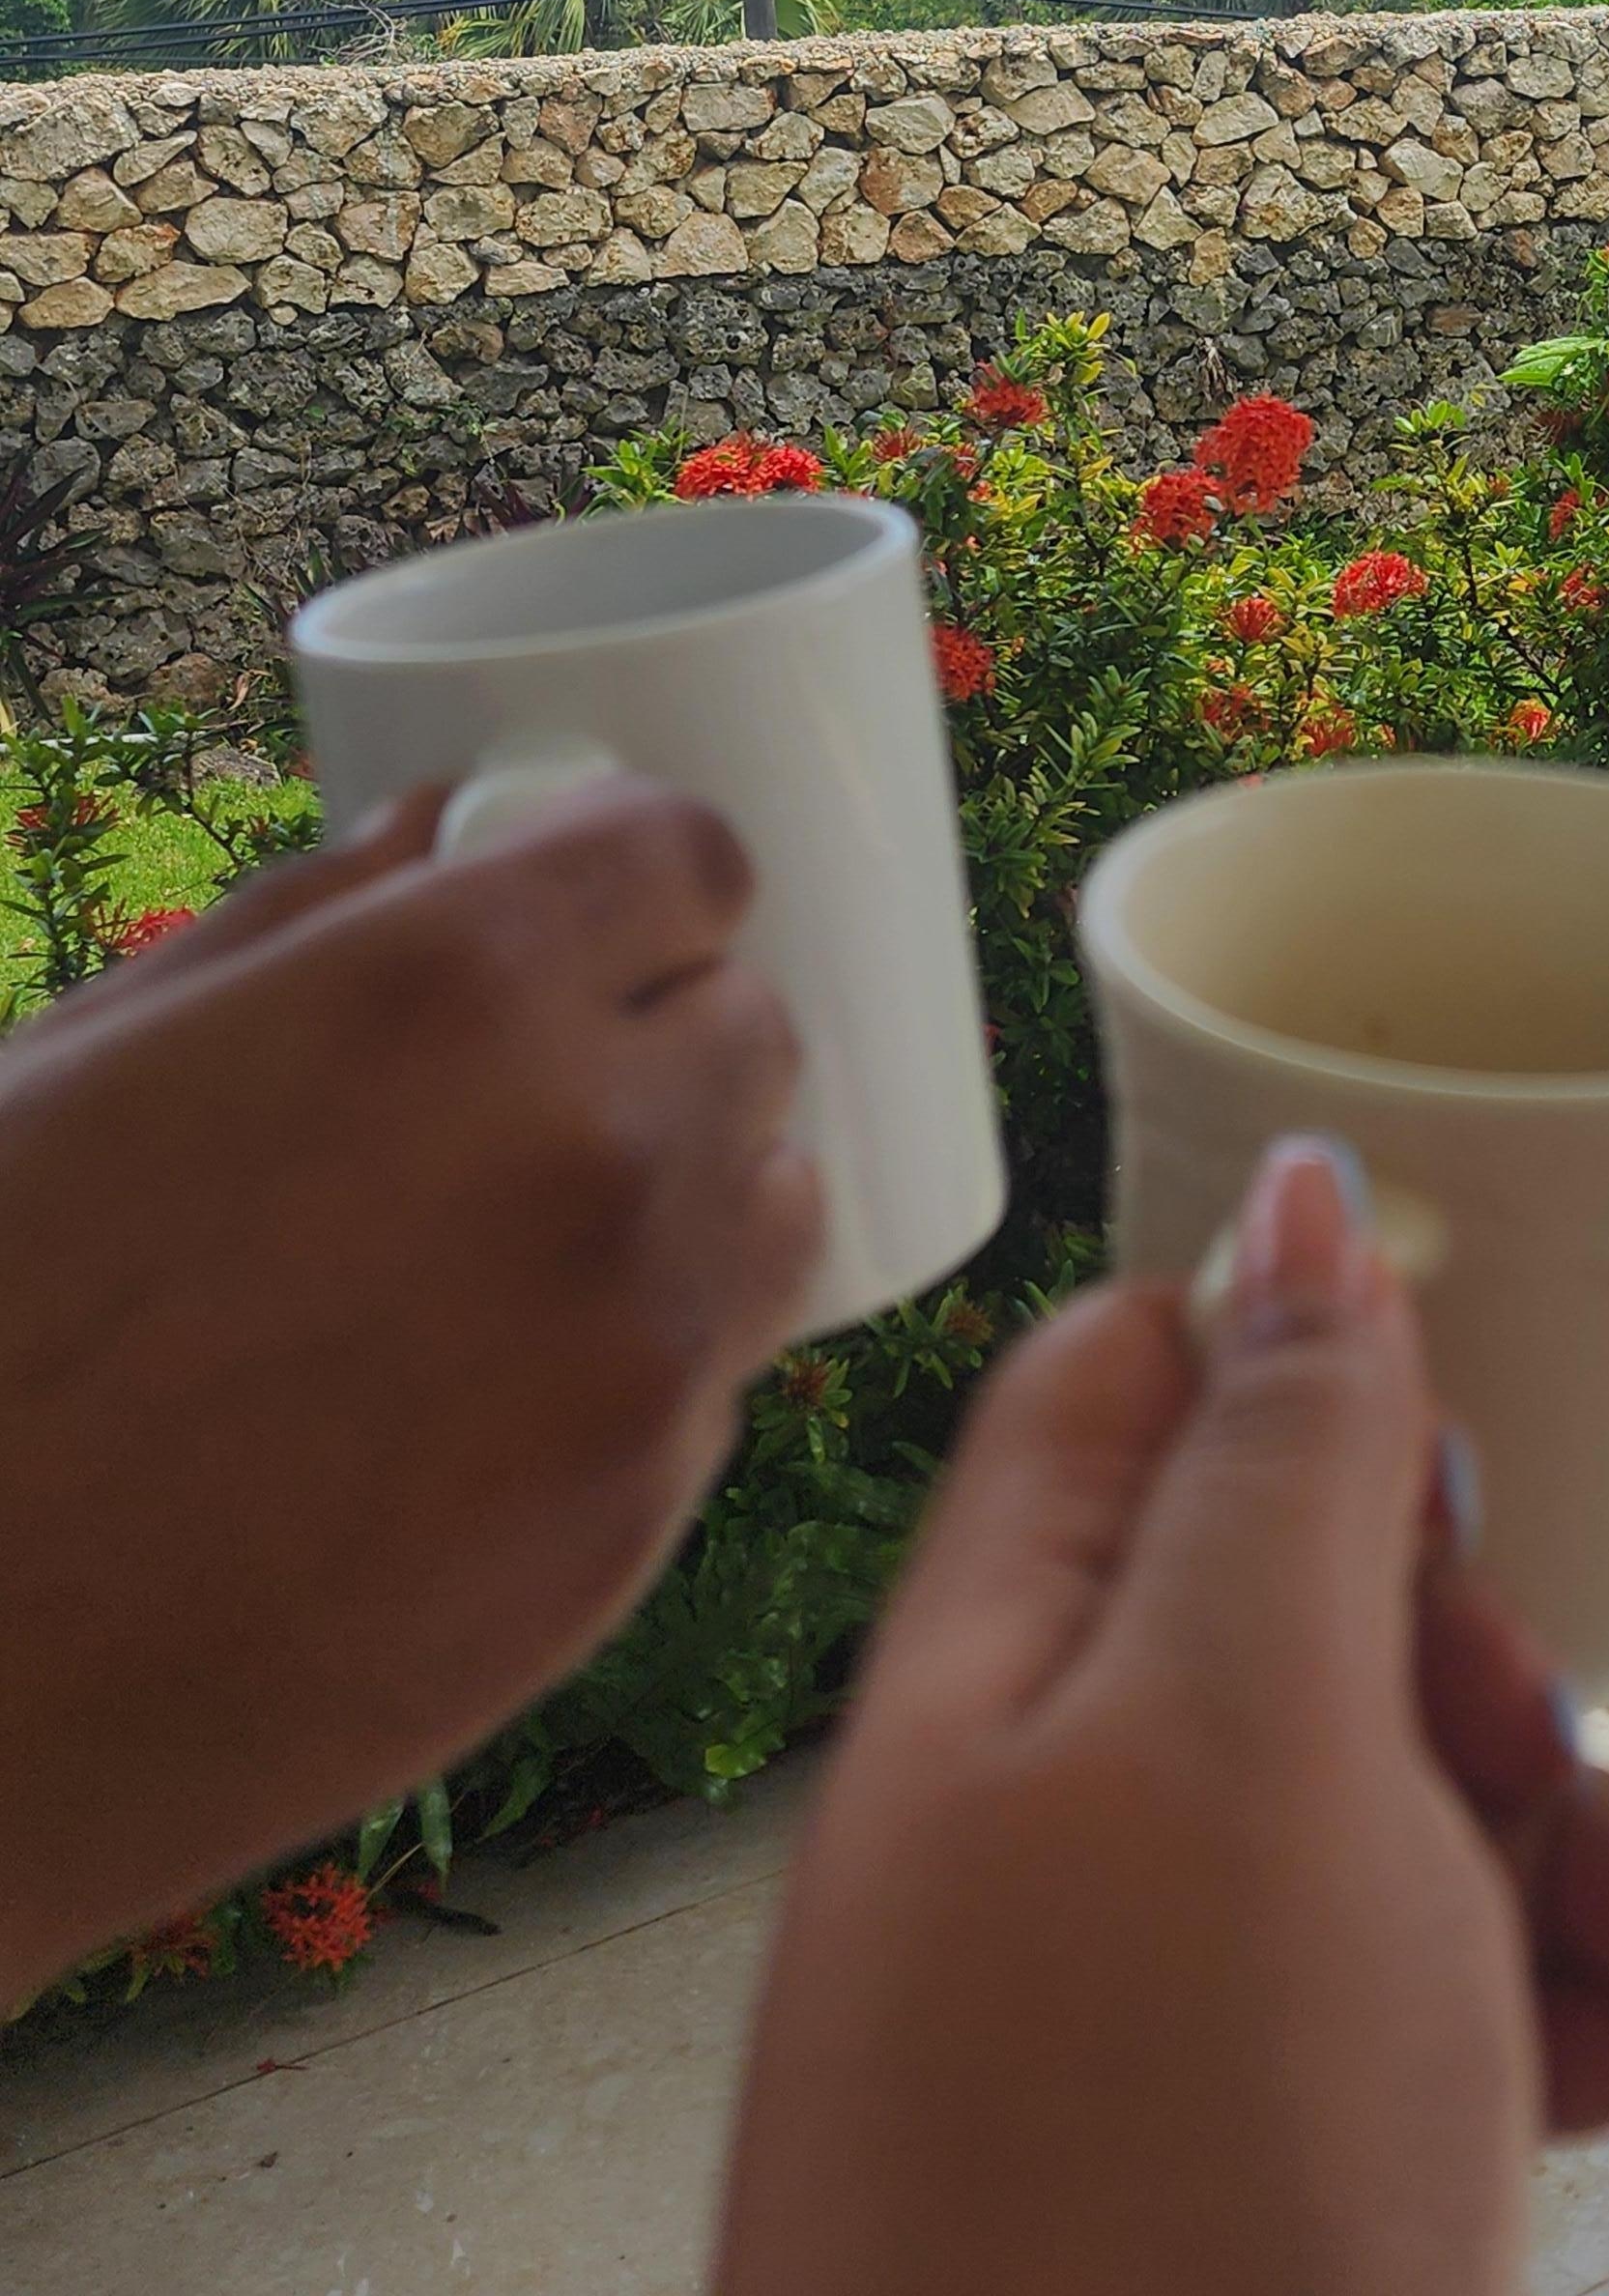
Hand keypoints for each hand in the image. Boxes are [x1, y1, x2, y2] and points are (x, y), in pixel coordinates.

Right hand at [0, 781, 818, 1999]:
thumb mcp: (84, 1064)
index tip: (590, 914)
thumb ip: (304, 922)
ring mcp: (636, 1352)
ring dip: (688, 1189)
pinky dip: (649, 1354)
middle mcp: (588, 1152)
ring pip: (775, 1200)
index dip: (632, 879)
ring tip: (518, 1243)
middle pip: (752, 1026)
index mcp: (447, 992)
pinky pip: (719, 1375)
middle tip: (525, 1090)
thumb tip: (442, 831)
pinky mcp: (637, 1527)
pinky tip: (492, 1392)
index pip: (689, 858)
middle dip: (657, 1032)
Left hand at [716, 1141, 1608, 2295]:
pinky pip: (1414, 1983)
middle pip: (1305, 1602)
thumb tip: (1294, 1191)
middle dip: (1498, 1667)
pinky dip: (1552, 1990)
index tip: (1471, 1483)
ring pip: (1395, 1802)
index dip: (1322, 1387)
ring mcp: (1143, 1988)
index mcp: (1008, 1664)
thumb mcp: (1245, 1746)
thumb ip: (1280, 1461)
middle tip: (1573, 1774)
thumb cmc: (1159, 2180)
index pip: (1145, 1385)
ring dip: (1577, 1844)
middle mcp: (1054, 1805)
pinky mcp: (1239, 2146)